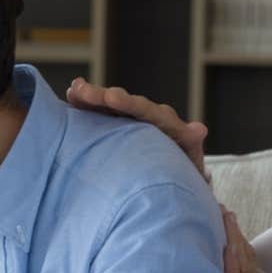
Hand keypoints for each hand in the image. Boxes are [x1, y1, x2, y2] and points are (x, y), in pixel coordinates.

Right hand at [66, 78, 207, 175]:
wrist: (179, 181)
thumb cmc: (186, 173)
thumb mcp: (192, 161)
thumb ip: (192, 143)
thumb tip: (199, 130)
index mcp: (168, 125)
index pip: (148, 111)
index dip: (130, 104)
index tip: (112, 98)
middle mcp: (150, 118)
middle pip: (127, 104)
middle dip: (104, 98)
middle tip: (83, 91)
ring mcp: (134, 122)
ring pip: (112, 107)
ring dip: (92, 97)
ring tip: (74, 91)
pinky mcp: (120, 128)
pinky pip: (104, 114)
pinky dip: (89, 105)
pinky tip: (72, 94)